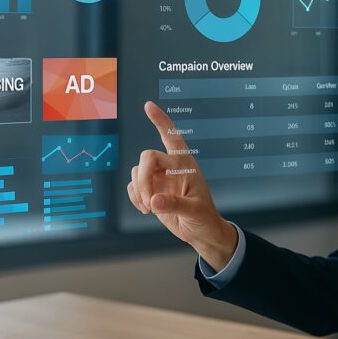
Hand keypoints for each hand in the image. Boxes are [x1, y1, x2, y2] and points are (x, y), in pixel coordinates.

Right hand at [127, 101, 237, 269]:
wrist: (200, 232)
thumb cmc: (204, 218)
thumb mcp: (195, 211)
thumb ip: (175, 205)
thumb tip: (154, 200)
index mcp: (185, 164)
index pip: (172, 137)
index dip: (161, 120)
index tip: (148, 106)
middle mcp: (171, 167)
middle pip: (147, 158)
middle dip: (144, 179)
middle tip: (150, 201)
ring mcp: (159, 178)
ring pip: (136, 172)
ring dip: (139, 191)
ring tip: (150, 208)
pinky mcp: (150, 190)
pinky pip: (133, 186)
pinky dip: (135, 198)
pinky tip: (147, 209)